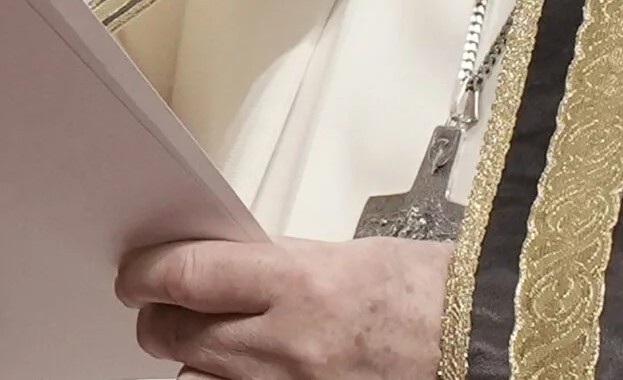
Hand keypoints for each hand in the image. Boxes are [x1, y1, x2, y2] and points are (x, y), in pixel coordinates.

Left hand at [117, 236, 449, 379]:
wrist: (485, 337)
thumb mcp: (352, 255)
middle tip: (162, 305)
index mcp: (299, 284)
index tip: (137, 271)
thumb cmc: (436, 294)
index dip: (147, 273)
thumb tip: (237, 263)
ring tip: (207, 344)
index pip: (188, 276)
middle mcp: (287, 347)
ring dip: (193, 362)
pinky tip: (241, 371)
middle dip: (160, 318)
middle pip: (177, 336)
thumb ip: (286, 263)